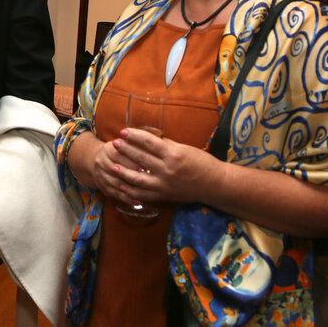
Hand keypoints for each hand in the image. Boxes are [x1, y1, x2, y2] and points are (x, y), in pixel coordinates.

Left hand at [107, 128, 223, 206]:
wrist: (216, 185)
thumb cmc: (203, 163)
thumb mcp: (185, 149)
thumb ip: (166, 144)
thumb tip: (148, 137)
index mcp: (173, 154)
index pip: (148, 142)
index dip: (134, 136)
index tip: (123, 131)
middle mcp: (167, 170)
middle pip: (140, 158)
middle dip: (125, 150)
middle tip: (114, 143)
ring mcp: (164, 185)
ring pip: (137, 178)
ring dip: (123, 171)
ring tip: (111, 164)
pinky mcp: (164, 196)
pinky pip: (143, 194)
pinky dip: (131, 190)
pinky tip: (122, 185)